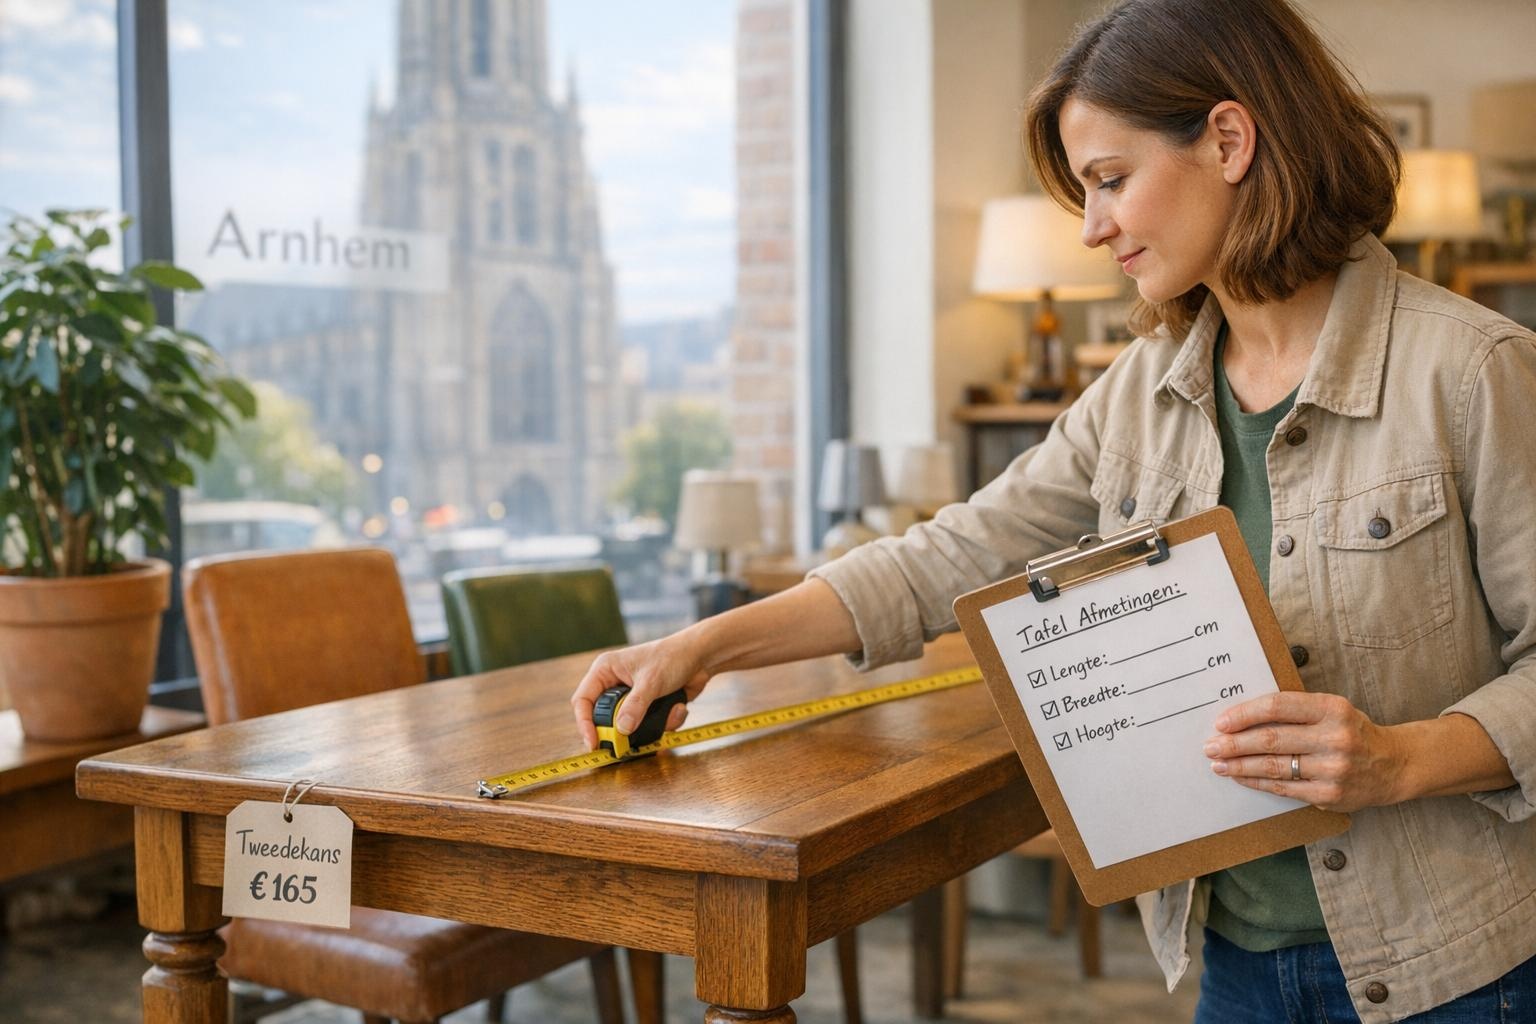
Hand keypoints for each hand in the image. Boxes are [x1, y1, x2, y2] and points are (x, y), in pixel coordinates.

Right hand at [570, 634, 712, 751]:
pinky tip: (678, 706)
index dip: (584, 723)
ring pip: (629, 725)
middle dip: (622, 730)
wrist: (701, 657)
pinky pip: (649, 725)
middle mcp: (614, 684)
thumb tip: (621, 730)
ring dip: (651, 726)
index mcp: (605, 671)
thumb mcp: (651, 682)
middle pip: (604, 717)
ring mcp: (632, 697)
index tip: (593, 742)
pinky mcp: (648, 706)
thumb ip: (635, 706)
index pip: (583, 700)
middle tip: (631, 742)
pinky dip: (666, 721)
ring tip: (671, 711)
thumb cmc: (672, 657)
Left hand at [1202, 691, 1406, 812]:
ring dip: (1239, 766)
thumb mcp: (1331, 709)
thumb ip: (1295, 710)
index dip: (1244, 714)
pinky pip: (1282, 787)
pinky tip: (1241, 777)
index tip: (1222, 722)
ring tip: (1218, 764)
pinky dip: (1257, 782)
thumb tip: (1242, 716)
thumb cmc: (1352, 732)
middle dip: (1233, 744)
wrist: (1393, 765)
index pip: (1277, 707)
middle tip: (1210, 746)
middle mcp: (1334, 737)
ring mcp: (1332, 768)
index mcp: (1331, 708)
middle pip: (1270, 739)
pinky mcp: (1329, 794)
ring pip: (1273, 766)